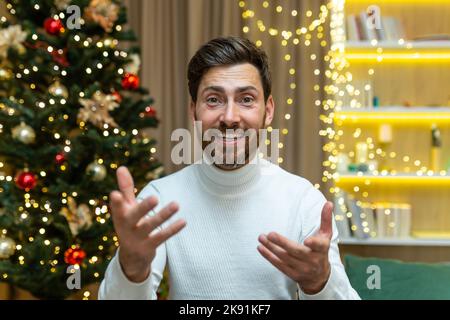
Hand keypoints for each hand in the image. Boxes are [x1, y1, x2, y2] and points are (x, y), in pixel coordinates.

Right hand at [110, 166, 185, 282]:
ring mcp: (138, 238)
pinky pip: (162, 237)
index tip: (115, 194)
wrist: (130, 257)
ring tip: (176, 204)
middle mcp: (127, 227)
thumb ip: (126, 188)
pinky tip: (183, 221)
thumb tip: (121, 167)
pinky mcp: (149, 247)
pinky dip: (172, 229)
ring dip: (164, 215)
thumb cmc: (129, 224)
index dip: (116, 202)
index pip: (116, 208)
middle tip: (155, 197)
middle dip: (144, 207)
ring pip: (151, 226)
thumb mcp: (126, 208)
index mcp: (120, 215)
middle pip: (134, 217)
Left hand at [257, 201, 333, 293]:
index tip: (307, 240)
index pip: (319, 246)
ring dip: (271, 248)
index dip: (313, 243)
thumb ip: (325, 220)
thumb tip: (329, 203)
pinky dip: (269, 257)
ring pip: (285, 258)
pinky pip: (279, 265)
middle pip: (296, 251)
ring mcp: (302, 269)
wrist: (319, 277)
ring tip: (261, 237)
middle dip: (282, 243)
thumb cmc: (321, 250)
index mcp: (322, 249)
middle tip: (270, 234)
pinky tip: (260, 248)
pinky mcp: (293, 275)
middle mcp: (312, 260)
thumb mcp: (325, 236)